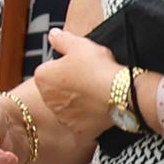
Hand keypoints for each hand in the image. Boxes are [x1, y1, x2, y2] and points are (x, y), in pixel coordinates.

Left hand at [27, 27, 122, 141]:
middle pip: (56, 90)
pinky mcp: (76, 129)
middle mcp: (48, 99)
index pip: (48, 70)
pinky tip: (97, 108)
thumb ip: (62, 39)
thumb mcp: (79, 45)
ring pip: (67, 106)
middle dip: (68, 85)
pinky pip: (79, 122)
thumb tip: (53, 35)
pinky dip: (87, 117)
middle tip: (87, 78)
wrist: (120, 93)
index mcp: (43, 77)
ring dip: (76, 101)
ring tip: (95, 92)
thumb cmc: (98, 69)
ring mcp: (62, 115)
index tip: (77, 65)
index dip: (64, 67)